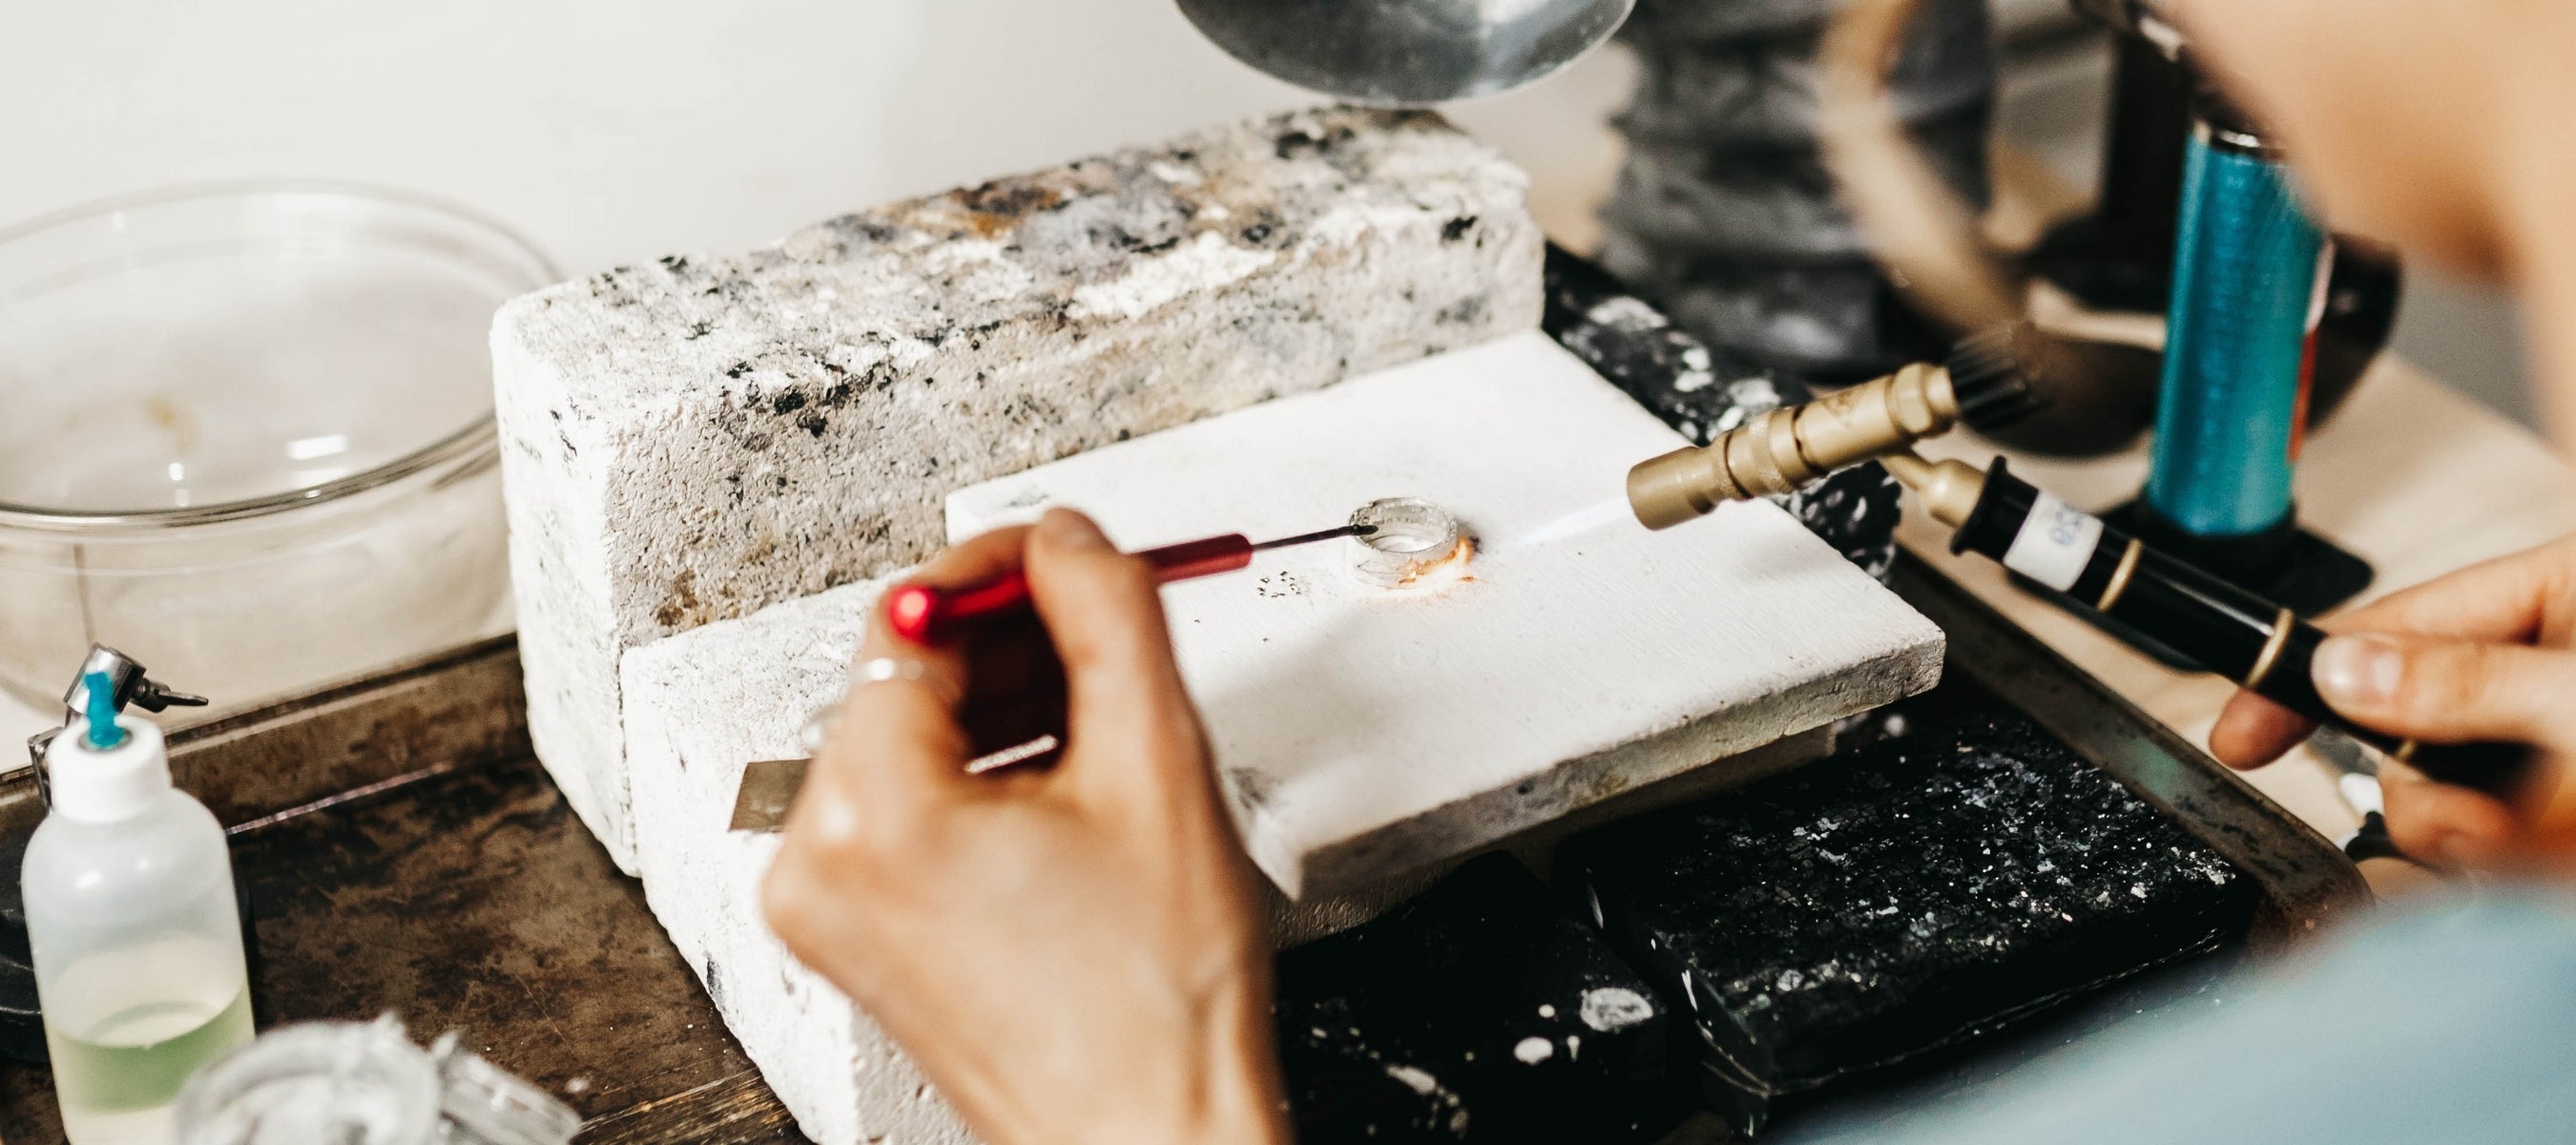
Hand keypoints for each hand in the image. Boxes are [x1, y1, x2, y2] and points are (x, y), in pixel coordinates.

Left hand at [761, 508, 1290, 1144]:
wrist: (1150, 1135)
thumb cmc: (1153, 1010)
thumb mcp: (1158, 767)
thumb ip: (1110, 614)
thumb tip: (1071, 542)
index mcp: (872, 817)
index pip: (908, 621)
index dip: (998, 565)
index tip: (1062, 550)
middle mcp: (819, 862)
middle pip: (903, 680)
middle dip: (1011, 639)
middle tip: (1101, 617)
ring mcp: (827, 904)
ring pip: (908, 741)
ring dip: (1003, 704)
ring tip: (1102, 711)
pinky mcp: (855, 931)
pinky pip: (907, 808)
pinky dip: (980, 775)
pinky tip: (1065, 776)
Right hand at [2211, 536, 2575, 866]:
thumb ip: (2463, 681)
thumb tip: (2342, 672)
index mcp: (2552, 596)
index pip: (2391, 627)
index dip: (2300, 677)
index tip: (2239, 734)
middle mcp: (2544, 664)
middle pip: (2411, 727)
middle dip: (2429, 789)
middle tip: (2480, 821)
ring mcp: (2553, 738)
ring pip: (2447, 795)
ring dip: (2478, 833)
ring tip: (2554, 842)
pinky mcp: (2557, 805)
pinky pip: (2488, 838)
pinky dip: (2512, 856)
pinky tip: (2555, 858)